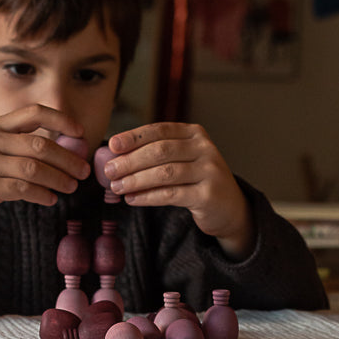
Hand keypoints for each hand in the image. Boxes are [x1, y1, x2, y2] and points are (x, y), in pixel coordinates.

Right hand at [0, 104, 89, 252]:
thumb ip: (14, 144)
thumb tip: (58, 149)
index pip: (33, 113)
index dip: (61, 120)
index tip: (80, 132)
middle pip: (40, 144)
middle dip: (68, 159)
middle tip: (82, 171)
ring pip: (35, 168)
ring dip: (59, 179)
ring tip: (70, 187)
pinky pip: (23, 189)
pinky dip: (42, 195)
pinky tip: (50, 199)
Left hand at [104, 123, 253, 259]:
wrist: (229, 208)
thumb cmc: (196, 180)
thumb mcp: (181, 159)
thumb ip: (155, 153)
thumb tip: (113, 155)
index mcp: (195, 134)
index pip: (159, 130)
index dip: (134, 137)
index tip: (112, 145)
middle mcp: (205, 148)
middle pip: (160, 151)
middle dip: (130, 161)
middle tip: (109, 171)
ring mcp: (210, 171)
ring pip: (164, 173)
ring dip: (135, 180)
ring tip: (117, 187)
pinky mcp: (208, 195)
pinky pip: (171, 195)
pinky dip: (147, 197)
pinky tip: (132, 199)